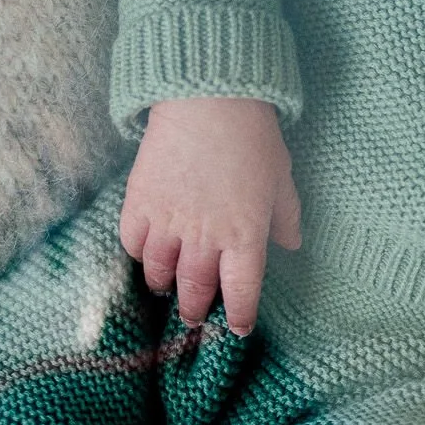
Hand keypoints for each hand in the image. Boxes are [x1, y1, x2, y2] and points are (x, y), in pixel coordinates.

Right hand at [119, 95, 299, 334]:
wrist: (207, 98)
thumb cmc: (252, 136)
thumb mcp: (280, 178)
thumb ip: (285, 217)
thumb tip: (291, 245)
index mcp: (245, 237)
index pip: (241, 293)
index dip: (239, 315)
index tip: (237, 327)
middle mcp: (205, 239)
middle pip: (195, 292)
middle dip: (195, 310)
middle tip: (194, 316)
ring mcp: (169, 223)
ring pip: (160, 274)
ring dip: (164, 286)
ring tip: (166, 287)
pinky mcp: (139, 204)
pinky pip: (133, 244)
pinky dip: (139, 253)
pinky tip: (147, 251)